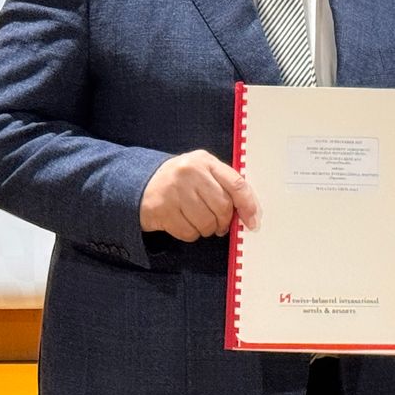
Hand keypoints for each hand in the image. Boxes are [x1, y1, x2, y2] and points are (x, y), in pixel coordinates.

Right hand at [139, 150, 258, 241]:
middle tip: (219, 225)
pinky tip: (185, 224)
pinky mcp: (162, 209)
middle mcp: (189, 172)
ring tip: (200, 223)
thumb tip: (248, 213)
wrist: (142, 184)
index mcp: (204, 161)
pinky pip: (189, 232)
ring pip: (207, 222)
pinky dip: (191, 234)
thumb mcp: (202, 172)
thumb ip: (224, 185)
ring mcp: (174, 191)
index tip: (252, 220)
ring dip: (207, 229)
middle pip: (222, 207)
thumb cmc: (180, 181)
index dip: (248, 205)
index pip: (236, 184)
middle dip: (224, 221)